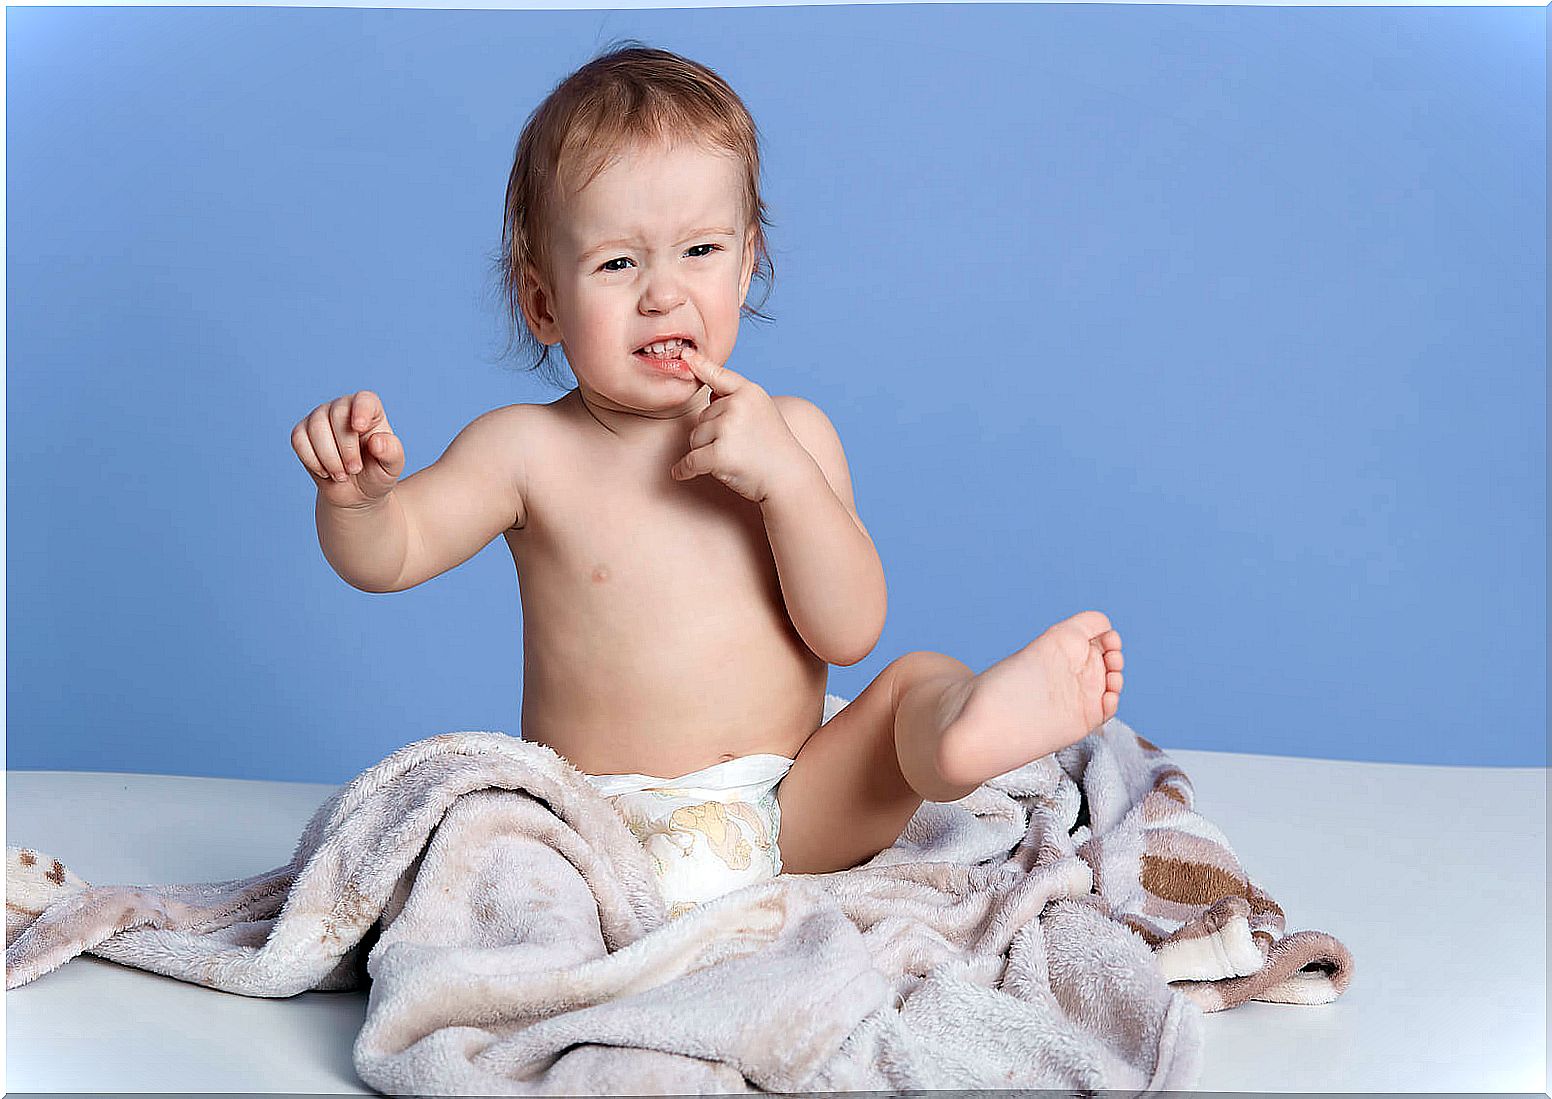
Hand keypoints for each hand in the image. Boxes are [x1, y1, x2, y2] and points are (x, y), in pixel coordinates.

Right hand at [290, 390, 405, 508]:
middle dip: (346, 448)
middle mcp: (343, 407)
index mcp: (371, 410)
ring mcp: (320, 417)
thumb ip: (391, 452)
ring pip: (316, 427)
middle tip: (354, 470)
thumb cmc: (377, 473)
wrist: (356, 492)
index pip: (364, 399)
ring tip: (342, 475)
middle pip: (337, 414)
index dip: (361, 410)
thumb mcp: (392, 467)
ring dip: (329, 458)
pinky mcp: (302, 432)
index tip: (359, 428)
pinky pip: (299, 440)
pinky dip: (312, 460)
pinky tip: (325, 472)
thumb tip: (376, 441)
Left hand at [669, 345, 813, 503]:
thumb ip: (737, 401)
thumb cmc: (775, 448)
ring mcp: (728, 428)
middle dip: (712, 435)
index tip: (686, 355)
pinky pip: (690, 461)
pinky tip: (682, 473)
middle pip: (702, 417)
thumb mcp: (763, 413)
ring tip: (733, 459)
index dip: (701, 365)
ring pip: (695, 438)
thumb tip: (709, 396)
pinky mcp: (719, 453)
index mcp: (749, 392)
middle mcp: (737, 405)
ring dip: (704, 452)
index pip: (719, 376)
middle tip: (740, 448)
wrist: (789, 478)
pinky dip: (684, 470)